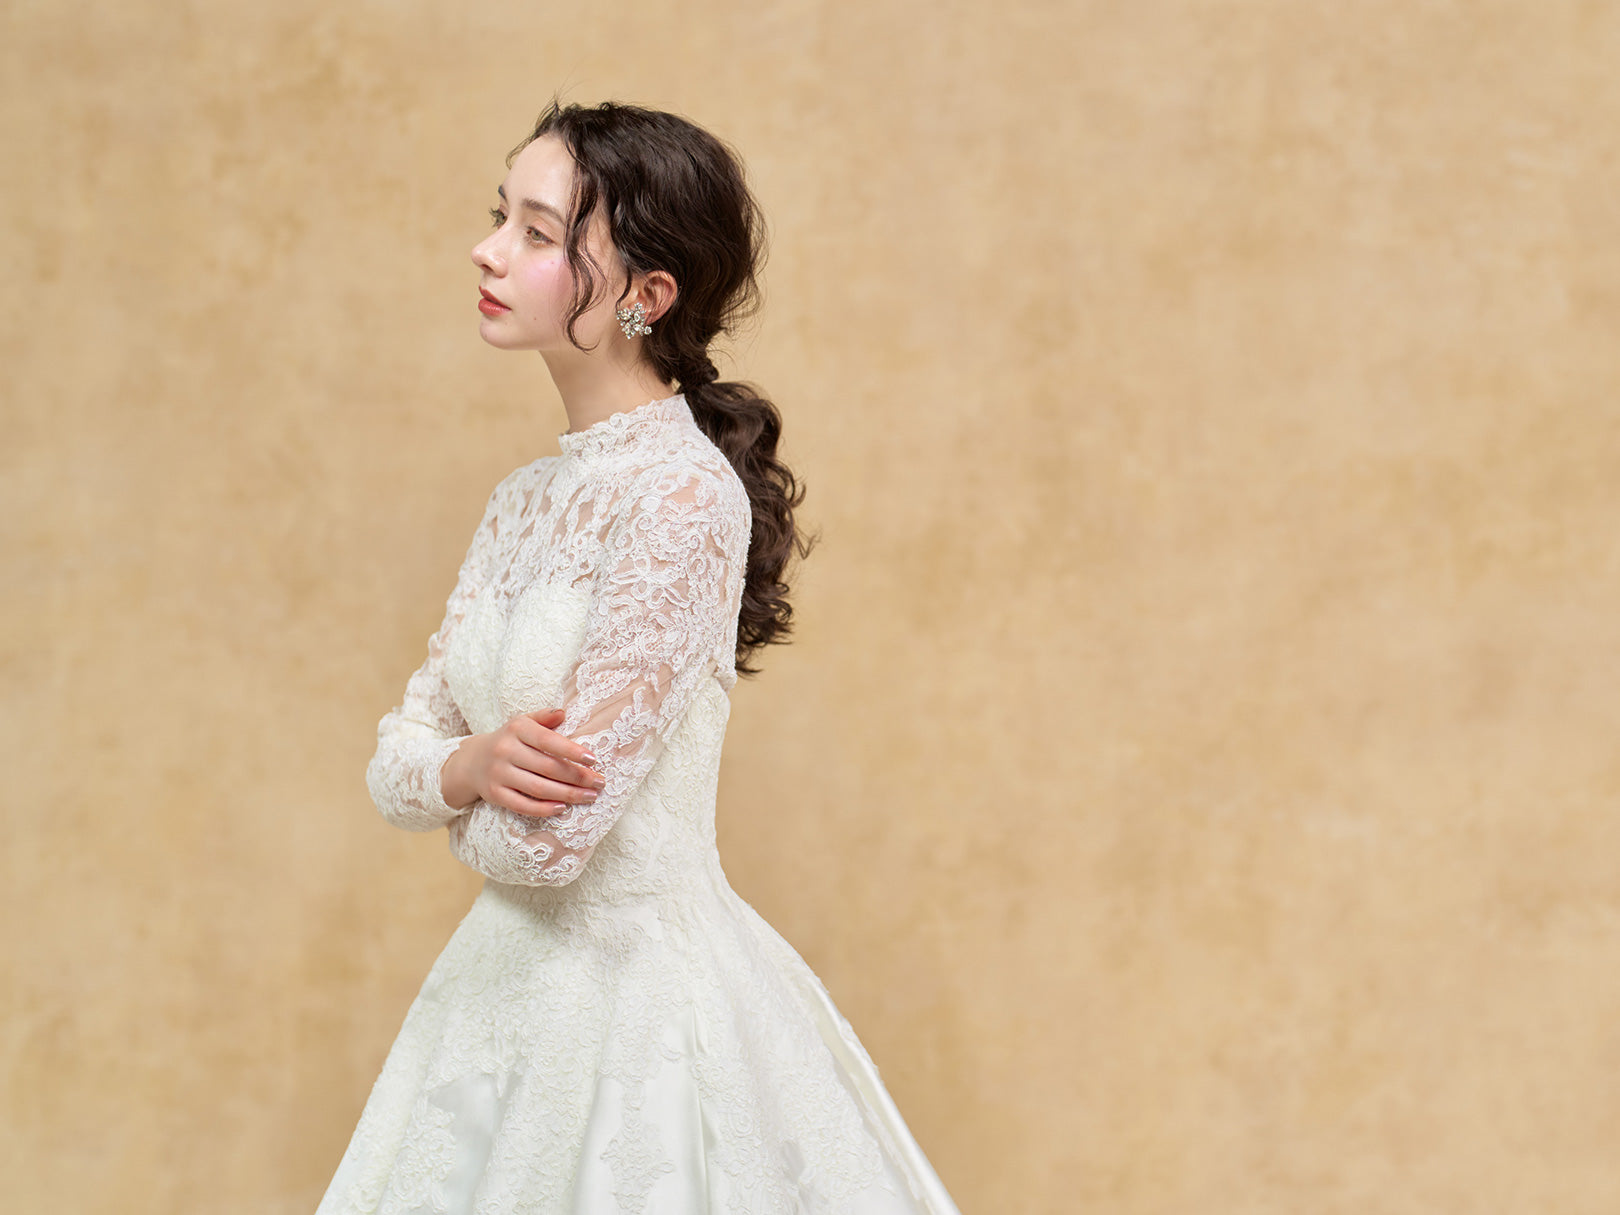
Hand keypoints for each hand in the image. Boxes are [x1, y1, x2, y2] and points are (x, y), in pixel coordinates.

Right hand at [440, 707, 605, 817]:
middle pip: (547, 767)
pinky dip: (543, 809)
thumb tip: (564, 713)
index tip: (593, 759)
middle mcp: (505, 751)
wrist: (471, 761)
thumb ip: (544, 717)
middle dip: (577, 777)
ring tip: (589, 797)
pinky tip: (562, 808)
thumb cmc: (508, 740)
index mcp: (516, 729)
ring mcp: (498, 774)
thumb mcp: (522, 723)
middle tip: (599, 783)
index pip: (548, 740)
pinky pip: (522, 805)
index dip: (572, 751)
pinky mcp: (494, 795)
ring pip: (538, 788)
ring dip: (567, 794)